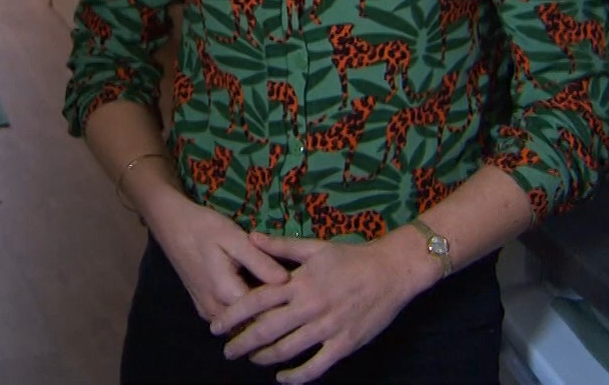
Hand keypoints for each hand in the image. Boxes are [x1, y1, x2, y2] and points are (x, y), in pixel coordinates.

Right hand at [143, 197, 290, 321]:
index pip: (263, 315)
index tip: (307, 304)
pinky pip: (230, 322)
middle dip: (276, 320)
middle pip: (252, 326)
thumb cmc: (204, 228)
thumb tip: (287, 281)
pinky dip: (247, 318)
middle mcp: (215, 309)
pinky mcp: (204, 308)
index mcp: (226, 292)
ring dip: (261, 321)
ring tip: (287, 310)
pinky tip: (264, 306)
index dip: (286, 311)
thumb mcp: (234, 238)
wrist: (171, 225)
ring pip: (241, 327)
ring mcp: (208, 312)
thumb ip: (260, 261)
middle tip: (301, 310)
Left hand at [213, 231, 425, 383]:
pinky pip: (315, 366)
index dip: (233, 315)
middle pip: (266, 330)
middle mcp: (309, 307)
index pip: (256, 301)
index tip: (216, 326)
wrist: (392, 271)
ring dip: (264, 358)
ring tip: (252, 360)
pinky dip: (296, 376)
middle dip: (242, 343)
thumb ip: (281, 247)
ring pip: (287, 350)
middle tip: (228, 351)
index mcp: (299, 283)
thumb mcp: (315, 247)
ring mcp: (327, 328)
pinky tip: (283, 377)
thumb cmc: (351, 257)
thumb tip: (251, 237)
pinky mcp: (344, 344)